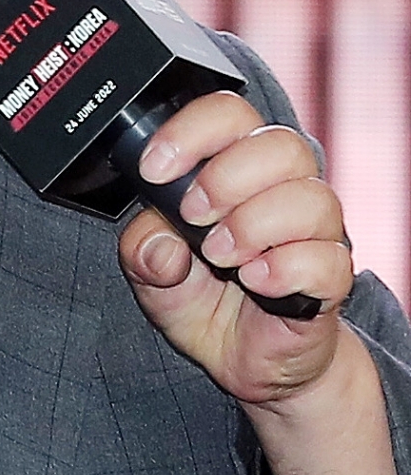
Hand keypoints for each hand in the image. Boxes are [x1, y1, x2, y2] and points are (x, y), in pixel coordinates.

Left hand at [118, 91, 353, 408]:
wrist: (244, 360)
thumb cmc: (203, 298)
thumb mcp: (150, 273)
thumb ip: (142, 250)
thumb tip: (160, 245)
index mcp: (237, 167)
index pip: (230, 114)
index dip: (192, 131)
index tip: (155, 169)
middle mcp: (283, 188)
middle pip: (280, 144)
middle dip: (226, 178)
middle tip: (193, 216)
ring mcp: (314, 232)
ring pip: (311, 197)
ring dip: (253, 225)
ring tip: (219, 256)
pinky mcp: (332, 278)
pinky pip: (328, 259)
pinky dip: (285, 269)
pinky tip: (256, 283)